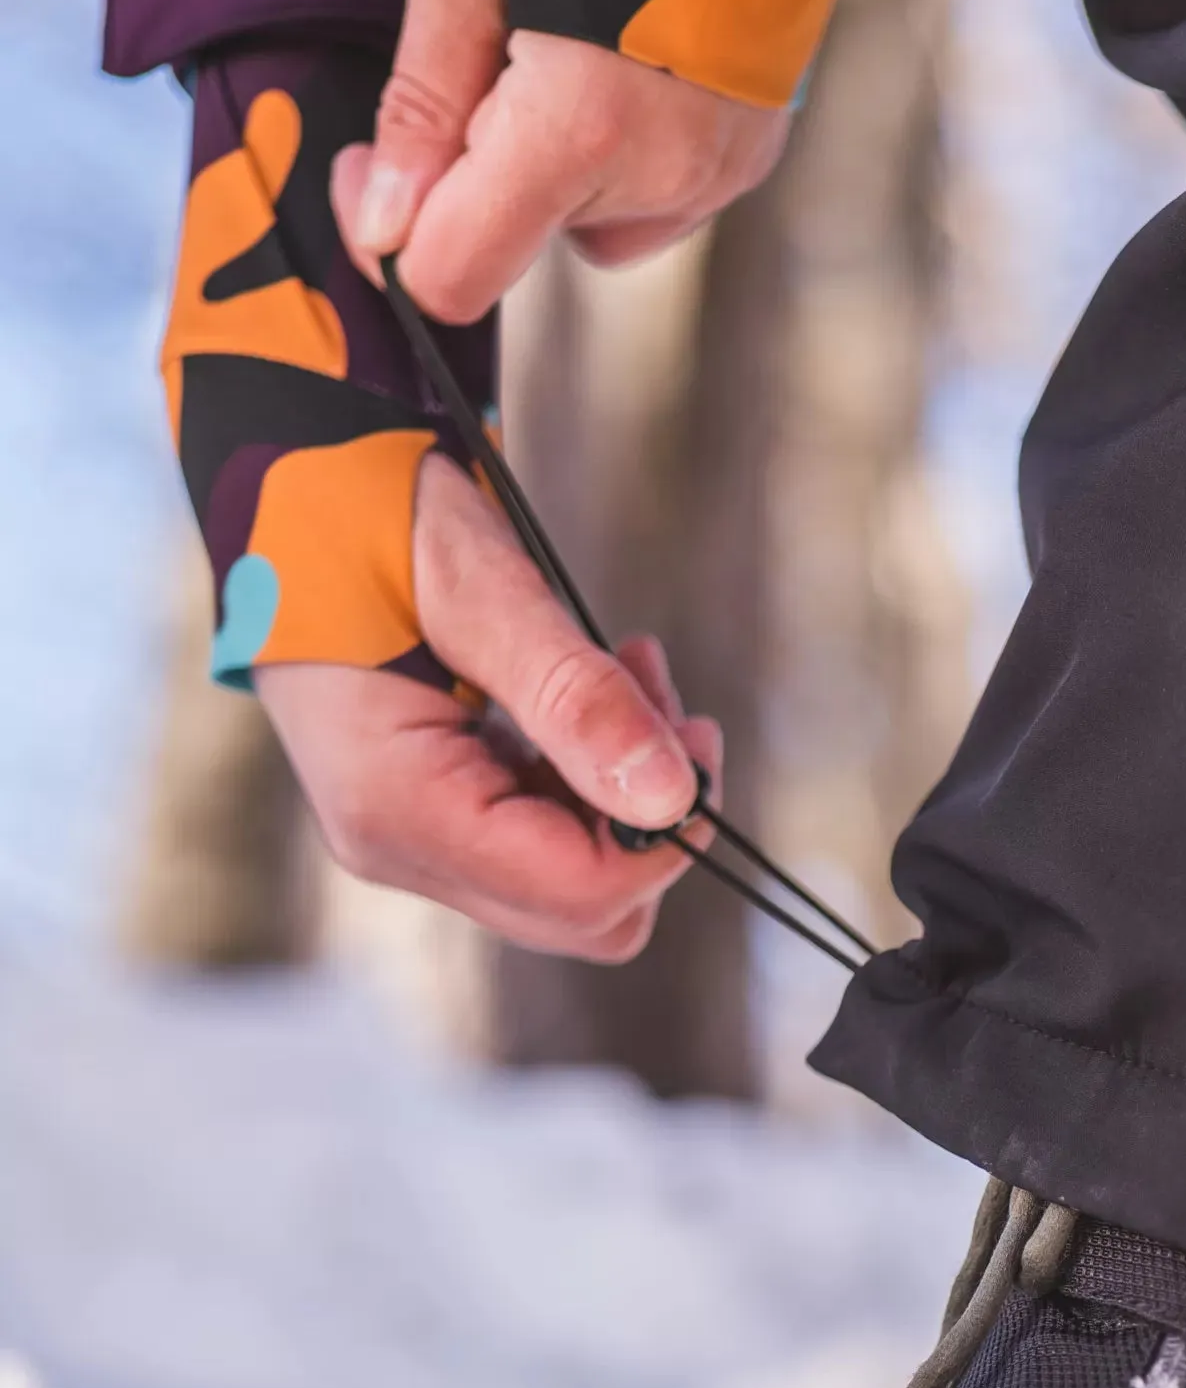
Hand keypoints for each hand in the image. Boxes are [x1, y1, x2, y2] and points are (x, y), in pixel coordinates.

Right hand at [257, 453, 721, 959]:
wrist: (283, 476)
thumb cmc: (363, 513)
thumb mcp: (480, 589)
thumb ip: (575, 698)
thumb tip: (672, 798)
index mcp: (397, 808)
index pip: (576, 892)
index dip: (663, 839)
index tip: (701, 736)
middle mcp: (396, 848)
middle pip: (578, 911)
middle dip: (648, 816)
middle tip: (672, 702)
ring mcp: (406, 839)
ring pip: (569, 883)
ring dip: (624, 789)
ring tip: (631, 667)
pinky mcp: (425, 814)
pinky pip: (539, 840)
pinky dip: (588, 775)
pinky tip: (595, 683)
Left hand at [334, 0, 790, 322]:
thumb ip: (420, 101)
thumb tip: (387, 223)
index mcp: (578, 129)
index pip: (454, 276)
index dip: (393, 242)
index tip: (373, 172)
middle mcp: (658, 180)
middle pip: (515, 246)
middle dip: (480, 174)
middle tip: (489, 58)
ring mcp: (713, 181)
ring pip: (581, 226)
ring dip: (552, 165)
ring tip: (577, 47)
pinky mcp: (747, 167)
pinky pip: (649, 199)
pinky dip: (619, 152)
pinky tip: (630, 61)